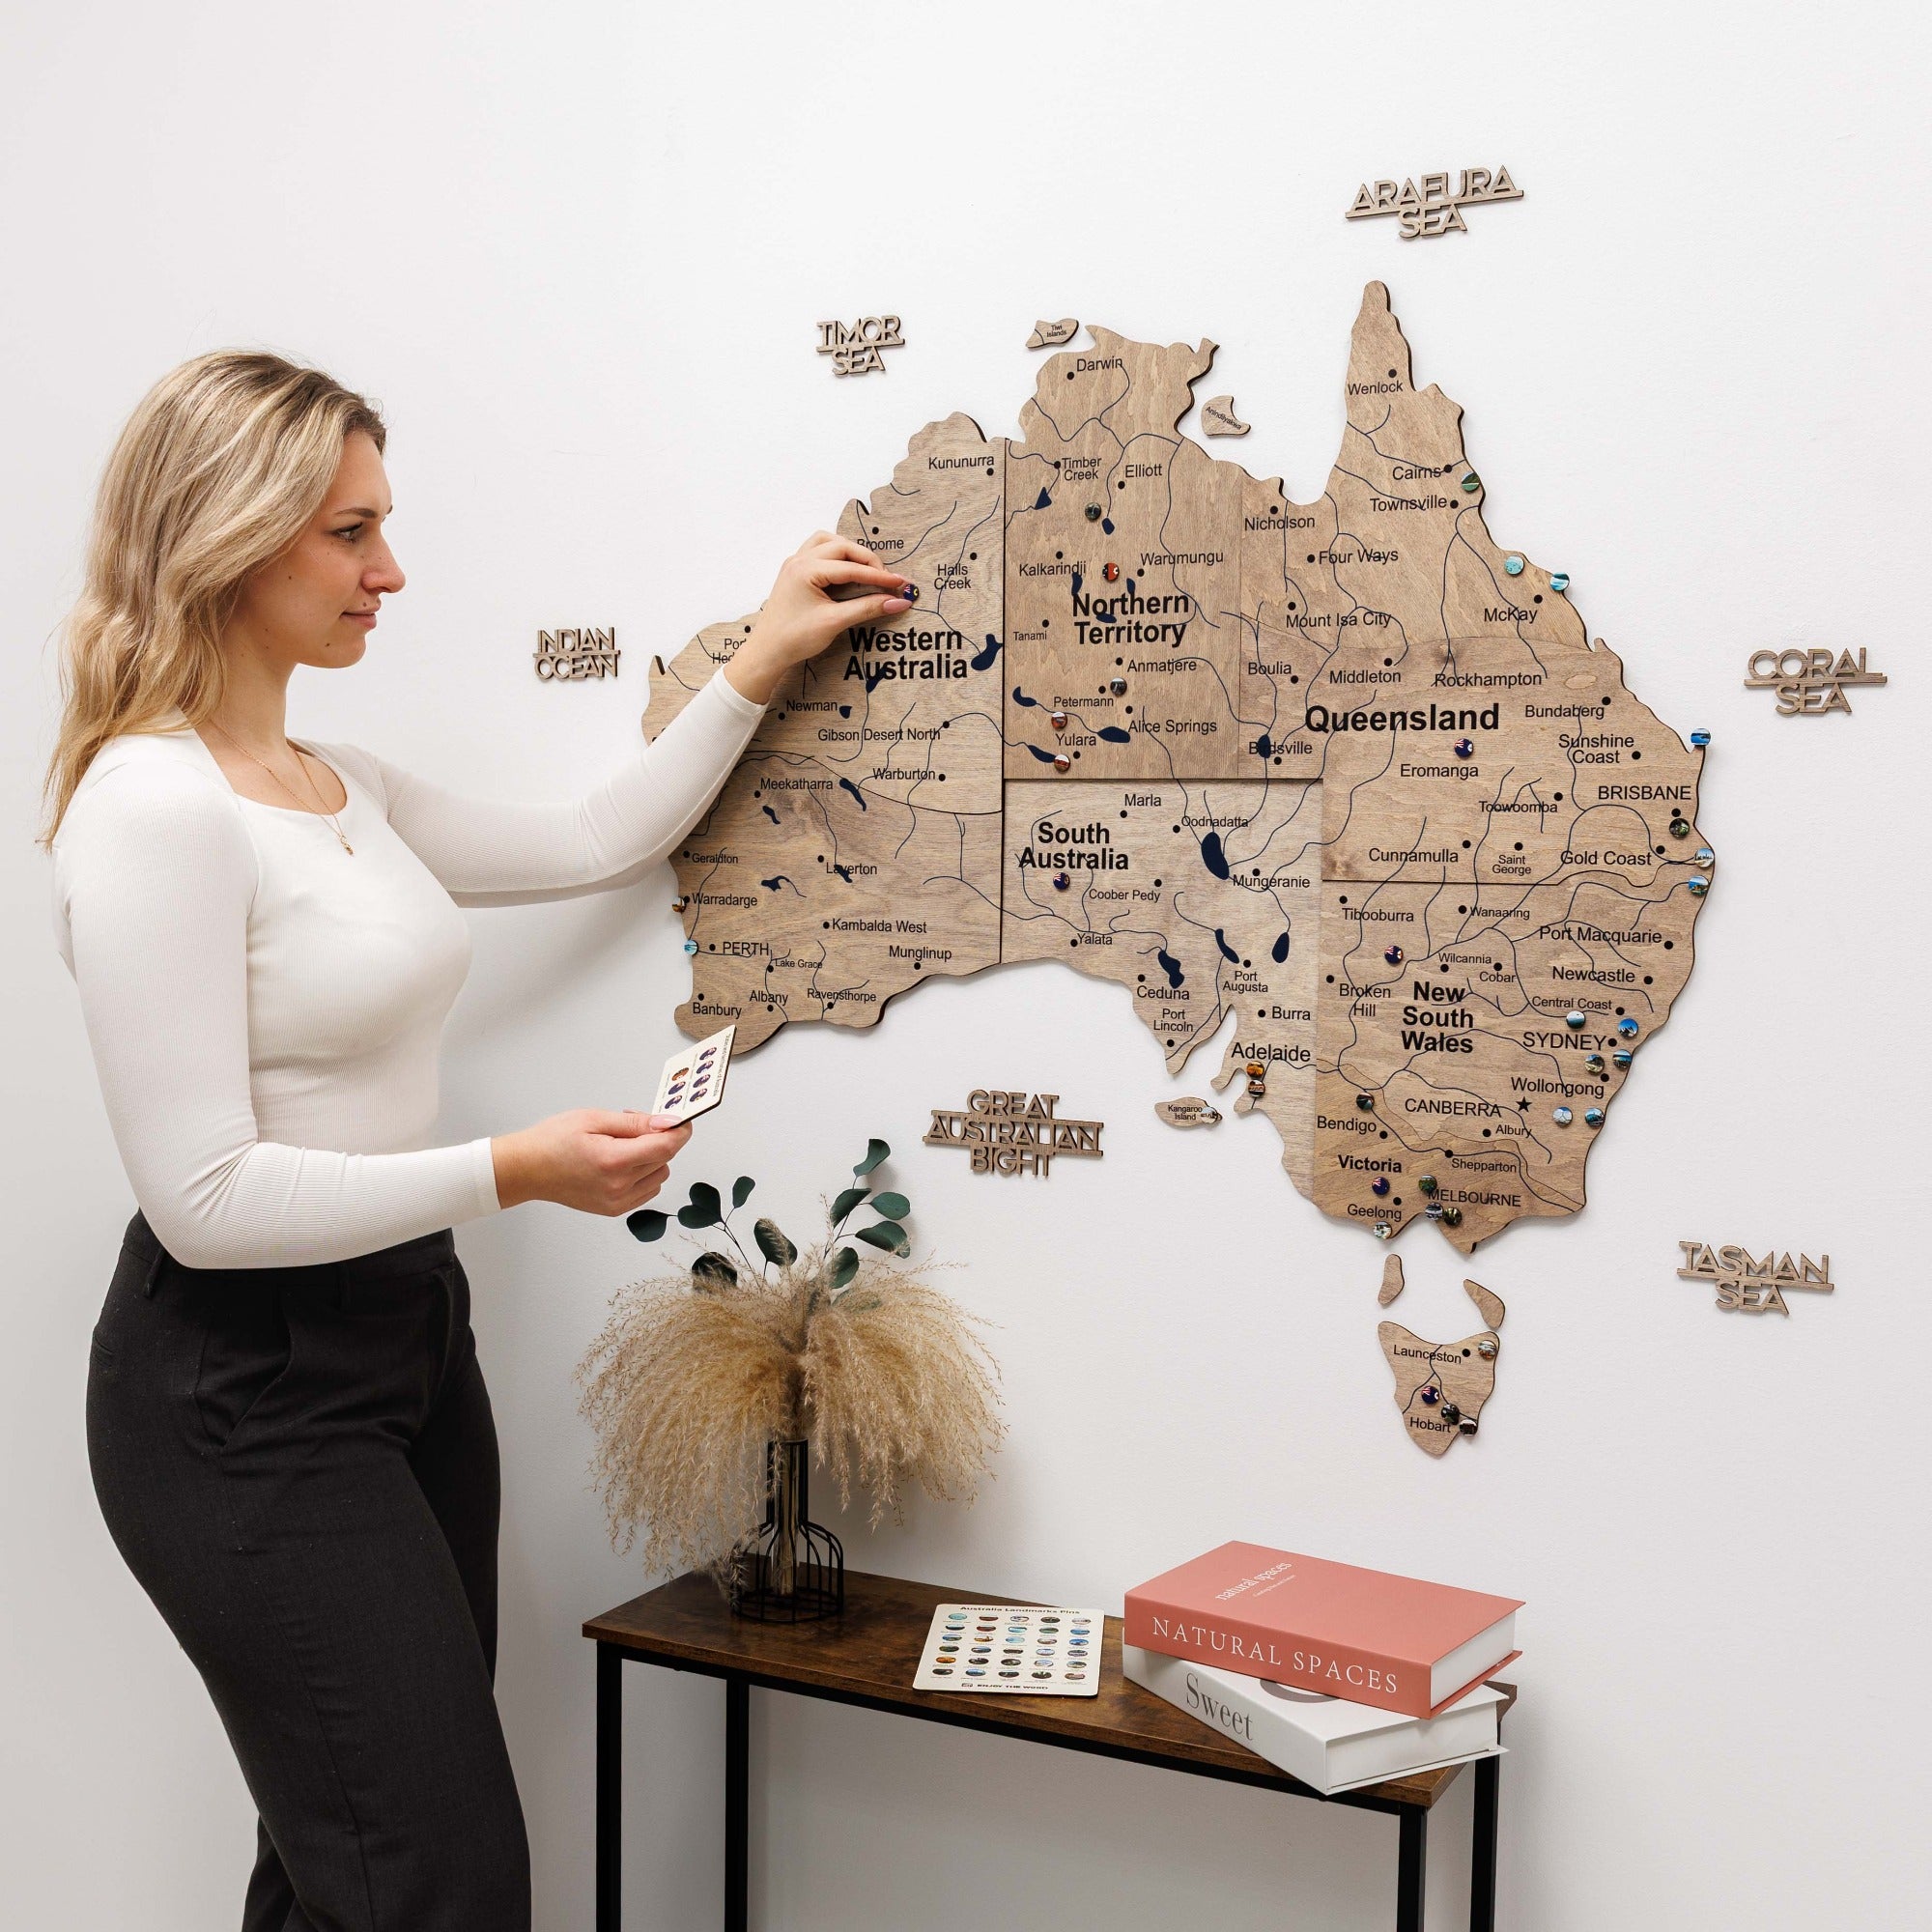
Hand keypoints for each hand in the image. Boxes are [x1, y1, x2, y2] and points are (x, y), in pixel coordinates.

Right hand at [491, 1110, 692, 1214]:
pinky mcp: (615, 1209)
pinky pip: (648, 1189)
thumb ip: (635, 1122)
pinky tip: (622, 1162)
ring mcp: (617, 1202)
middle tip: (633, 1125)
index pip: (666, 1147)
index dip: (679, 1131)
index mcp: (613, 1161)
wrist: (527, 1169)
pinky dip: (644, 1173)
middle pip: (664, 1159)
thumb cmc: (553, 1141)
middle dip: (658, 1137)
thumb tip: (667, 1122)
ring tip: (622, 1144)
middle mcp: (618, 1187)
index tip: (682, 1120)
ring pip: (660, 1174)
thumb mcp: (594, 1119)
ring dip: (652, 1157)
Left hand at [724, 531, 913, 704]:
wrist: (766, 652)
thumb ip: (868, 608)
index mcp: (806, 569)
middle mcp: (799, 560)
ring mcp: (794, 563)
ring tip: (867, 570)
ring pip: (828, 542)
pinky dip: (835, 555)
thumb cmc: (794, 638)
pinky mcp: (794, 572)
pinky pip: (818, 551)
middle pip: (842, 547)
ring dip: (850, 551)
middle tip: (886, 580)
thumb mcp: (835, 622)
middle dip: (867, 561)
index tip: (901, 584)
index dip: (879, 576)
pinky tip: (846, 570)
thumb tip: (898, 601)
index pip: (852, 568)